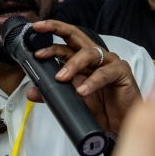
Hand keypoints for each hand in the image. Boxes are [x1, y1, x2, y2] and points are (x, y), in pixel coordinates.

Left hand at [28, 20, 140, 134]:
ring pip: (88, 53)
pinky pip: (105, 73)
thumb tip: (32, 92)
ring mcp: (109, 62)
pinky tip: (83, 91)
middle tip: (41, 33)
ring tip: (61, 78)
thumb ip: (53, 93)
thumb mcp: (72, 100)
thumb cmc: (100, 109)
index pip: (65, 41)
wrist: (119, 125)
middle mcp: (95, 56)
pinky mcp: (122, 72)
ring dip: (72, 64)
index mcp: (82, 60)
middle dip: (57, 30)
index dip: (49, 34)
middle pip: (75, 36)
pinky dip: (92, 82)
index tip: (33, 32)